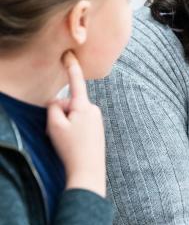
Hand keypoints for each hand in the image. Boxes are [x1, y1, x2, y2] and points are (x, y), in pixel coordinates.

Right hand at [47, 51, 105, 196]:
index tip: (70, 53)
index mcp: (84, 106)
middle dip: (61, 114)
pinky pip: (81, 123)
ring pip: (75, 115)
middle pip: (70, 104)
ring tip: (67, 141)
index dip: (71, 67)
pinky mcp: (98, 128)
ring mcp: (97, 119)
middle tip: (58, 133)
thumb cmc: (71, 148)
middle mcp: (93, 109)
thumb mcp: (55, 126)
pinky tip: (74, 143)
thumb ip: (53, 108)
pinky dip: (73, 129)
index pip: (76, 82)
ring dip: (66, 123)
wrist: (89, 171)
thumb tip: (58, 102)